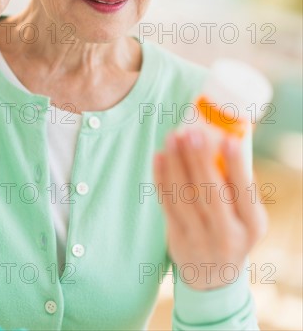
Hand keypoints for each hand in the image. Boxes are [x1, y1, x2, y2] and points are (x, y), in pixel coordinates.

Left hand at [153, 128, 267, 289]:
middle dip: (200, 160)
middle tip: (192, 132)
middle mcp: (227, 234)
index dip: (236, 165)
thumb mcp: (247, 217)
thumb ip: (240, 187)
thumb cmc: (233, 231)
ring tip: (173, 136)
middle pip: (211, 193)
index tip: (228, 139)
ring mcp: (200, 238)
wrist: (213, 277)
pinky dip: (161, 178)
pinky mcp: (177, 239)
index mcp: (251, 225)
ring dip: (177, 163)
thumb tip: (224, 142)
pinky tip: (160, 156)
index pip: (244, 192)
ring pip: (184, 196)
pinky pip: (167, 203)